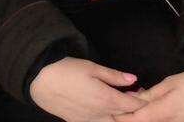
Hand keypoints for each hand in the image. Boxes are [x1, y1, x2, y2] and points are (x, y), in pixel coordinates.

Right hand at [29, 57, 143, 120]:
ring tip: (119, 107)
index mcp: (108, 98)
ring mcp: (92, 121)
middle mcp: (103, 114)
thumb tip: (134, 79)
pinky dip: (108, 121)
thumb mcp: (91, 67)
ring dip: (122, 118)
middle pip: (128, 119)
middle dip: (134, 111)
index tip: (143, 93)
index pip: (134, 106)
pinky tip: (105, 113)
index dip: (142, 100)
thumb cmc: (66, 70)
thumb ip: (114, 75)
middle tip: (132, 98)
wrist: (40, 82)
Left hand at [113, 68, 183, 121]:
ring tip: (135, 104)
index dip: (119, 117)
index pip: (134, 120)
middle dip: (129, 117)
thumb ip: (149, 95)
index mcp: (164, 112)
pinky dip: (155, 117)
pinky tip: (152, 107)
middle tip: (119, 107)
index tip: (108, 110)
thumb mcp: (170, 84)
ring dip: (142, 117)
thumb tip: (130, 98)